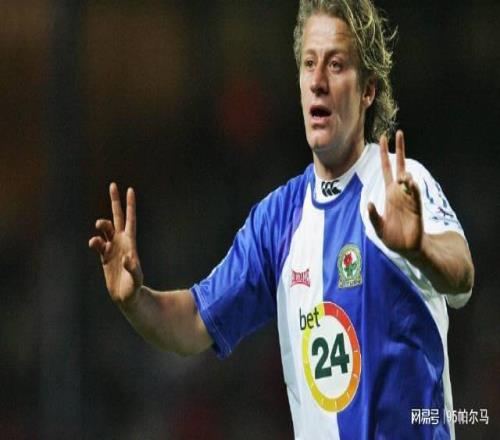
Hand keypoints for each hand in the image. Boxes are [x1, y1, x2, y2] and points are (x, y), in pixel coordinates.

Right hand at [89, 183, 143, 304]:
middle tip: (113, 184)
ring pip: (105, 229)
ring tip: (98, 227)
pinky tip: (93, 243)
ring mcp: (113, 248)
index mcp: (131, 242)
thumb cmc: (135, 288)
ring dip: (101, 224)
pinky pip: (97, 243)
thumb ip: (132, 268)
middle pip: (117, 217)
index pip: (131, 219)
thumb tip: (127, 258)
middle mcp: (122, 241)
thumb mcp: (136, 279)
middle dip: (115, 201)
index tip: (130, 189)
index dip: (130, 205)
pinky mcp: (104, 256)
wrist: (127, 297)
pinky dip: (94, 241)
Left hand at [368, 130, 422, 257]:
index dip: (384, 154)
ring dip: (406, 176)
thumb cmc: (392, 237)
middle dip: (399, 149)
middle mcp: (399, 192)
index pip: (386, 169)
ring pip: (408, 179)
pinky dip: (412, 188)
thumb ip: (372, 216)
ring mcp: (408, 199)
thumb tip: (368, 204)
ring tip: (403, 178)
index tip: (383, 138)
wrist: (407, 248)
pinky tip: (409, 182)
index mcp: (389, 193)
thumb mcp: (377, 227)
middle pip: (400, 166)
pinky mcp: (416, 208)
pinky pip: (415, 195)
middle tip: (398, 132)